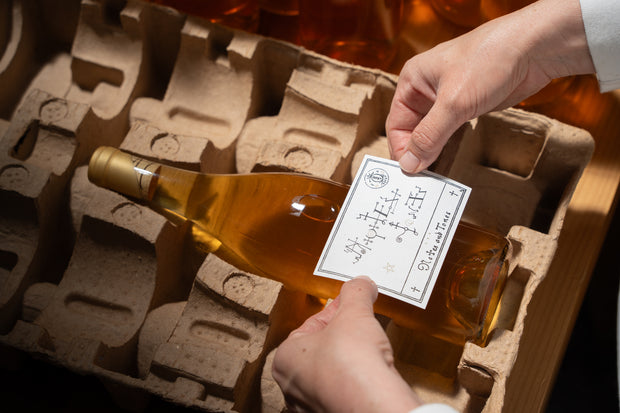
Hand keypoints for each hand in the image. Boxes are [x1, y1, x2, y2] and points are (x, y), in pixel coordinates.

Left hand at [272, 276, 421, 412]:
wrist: (373, 405)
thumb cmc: (351, 363)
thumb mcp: (354, 313)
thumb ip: (356, 293)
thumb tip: (362, 284)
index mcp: (285, 358)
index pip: (311, 325)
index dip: (335, 311)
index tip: (350, 305)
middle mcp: (292, 386)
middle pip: (321, 349)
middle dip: (343, 335)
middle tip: (361, 324)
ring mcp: (310, 406)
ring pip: (332, 373)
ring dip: (350, 360)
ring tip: (370, 350)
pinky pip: (344, 392)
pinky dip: (357, 382)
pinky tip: (372, 374)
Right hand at [386, 0, 594, 172]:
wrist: (533, 48)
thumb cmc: (488, 60)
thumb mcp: (453, 103)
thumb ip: (430, 136)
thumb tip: (409, 163)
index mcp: (413, 81)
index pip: (396, 123)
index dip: (401, 148)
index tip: (410, 172)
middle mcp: (426, 90)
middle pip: (412, 129)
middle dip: (416, 152)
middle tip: (421, 179)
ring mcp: (447, 98)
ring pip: (431, 132)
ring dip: (432, 152)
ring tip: (434, 175)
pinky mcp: (466, 105)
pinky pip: (450, 131)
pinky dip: (447, 147)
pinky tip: (448, 162)